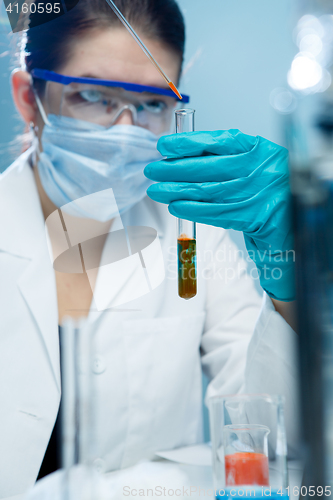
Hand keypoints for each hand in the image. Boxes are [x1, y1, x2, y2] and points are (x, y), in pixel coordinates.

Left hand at [144, 129, 294, 301]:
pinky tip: (175, 206)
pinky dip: (191, 209)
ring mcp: (253, 193)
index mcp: (256, 148)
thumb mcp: (253, 159)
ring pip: (205, 191)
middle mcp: (256, 169)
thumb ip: (225, 154)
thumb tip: (181, 154)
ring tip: (156, 189)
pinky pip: (213, 212)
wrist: (292, 214)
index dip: (186, 142)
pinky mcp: (250, 216)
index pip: (216, 141)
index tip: (164, 145)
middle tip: (152, 170)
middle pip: (205, 167)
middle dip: (173, 169)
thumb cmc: (265, 183)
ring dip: (175, 190)